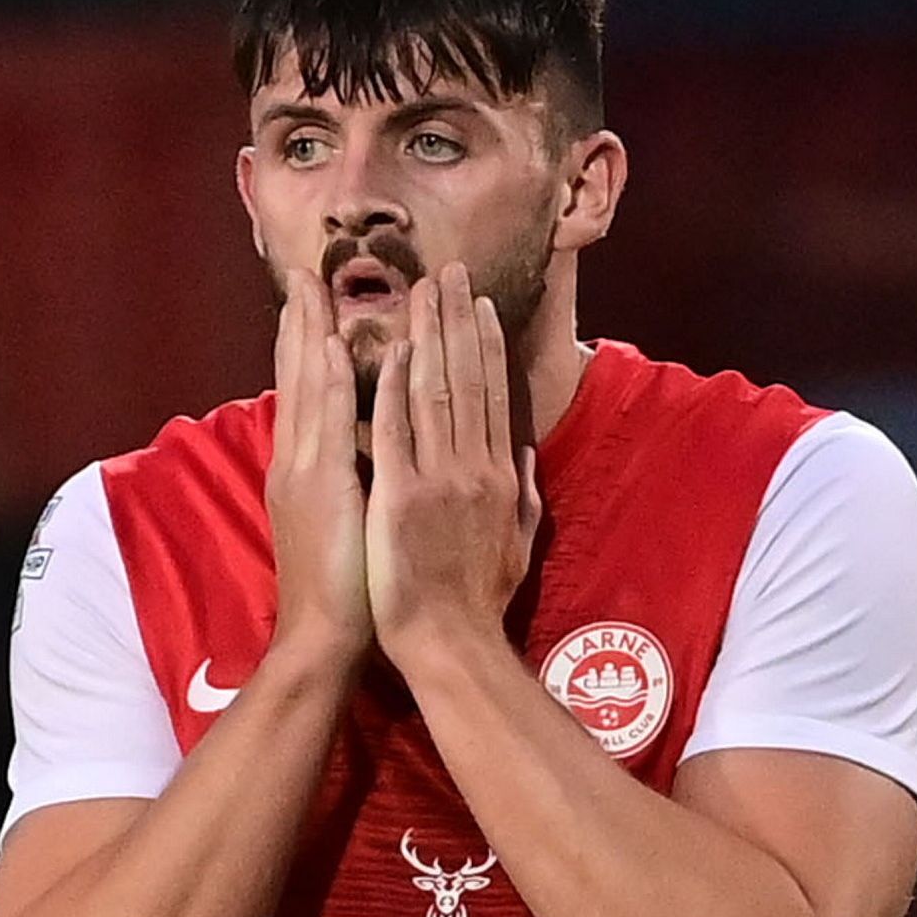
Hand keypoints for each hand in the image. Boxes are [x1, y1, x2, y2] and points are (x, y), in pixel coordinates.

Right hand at [266, 266, 372, 667]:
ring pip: (306, 388)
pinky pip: (326, 422)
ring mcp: (305, 471)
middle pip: (297, 379)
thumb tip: (373, 453)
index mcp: (307, 470)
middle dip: (298, 324)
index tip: (314, 302)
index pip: (309, 394)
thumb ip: (354, 484)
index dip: (308, 346)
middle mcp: (298, 462)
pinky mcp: (320, 487)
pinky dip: (327, 380)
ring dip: (309, 333)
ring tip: (312, 286)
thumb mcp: (346, 525)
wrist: (322, 639)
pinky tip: (332, 344)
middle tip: (301, 273)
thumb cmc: (346, 591)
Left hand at [366, 263, 541, 670]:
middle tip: (447, 271)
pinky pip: (396, 433)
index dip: (484, 344)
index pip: (491, 395)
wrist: (451, 645)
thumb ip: (523, 494)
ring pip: (434, 392)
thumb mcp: (518, 544)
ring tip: (422, 290)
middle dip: (456, 320)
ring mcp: (439, 481)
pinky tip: (393, 351)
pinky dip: (395, 390)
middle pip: (466, 379)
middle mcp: (475, 468)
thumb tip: (522, 452)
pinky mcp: (402, 498)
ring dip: (428, 336)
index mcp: (499, 477)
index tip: (477, 303)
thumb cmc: (479, 603)